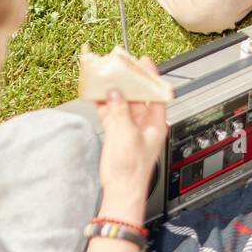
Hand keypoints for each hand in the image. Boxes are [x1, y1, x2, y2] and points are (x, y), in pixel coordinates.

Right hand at [95, 56, 168, 199]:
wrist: (121, 190)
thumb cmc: (132, 170)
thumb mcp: (127, 135)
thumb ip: (120, 111)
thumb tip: (114, 93)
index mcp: (157, 123)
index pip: (156, 94)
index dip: (150, 76)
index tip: (143, 61)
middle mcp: (144, 123)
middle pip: (138, 95)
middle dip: (128, 81)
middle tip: (118, 66)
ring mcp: (129, 127)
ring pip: (121, 102)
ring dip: (112, 91)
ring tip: (103, 76)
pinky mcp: (116, 132)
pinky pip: (109, 113)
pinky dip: (102, 103)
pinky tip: (94, 94)